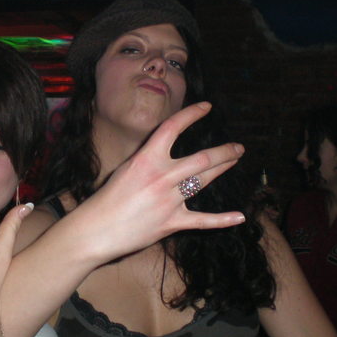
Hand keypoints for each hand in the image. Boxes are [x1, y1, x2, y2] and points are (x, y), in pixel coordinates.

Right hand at [72, 102, 245, 262]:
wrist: (97, 229)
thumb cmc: (107, 198)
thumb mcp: (126, 168)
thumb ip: (148, 159)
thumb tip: (166, 154)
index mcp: (146, 158)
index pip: (173, 127)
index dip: (192, 114)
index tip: (207, 107)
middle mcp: (162, 176)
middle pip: (202, 159)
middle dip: (224, 151)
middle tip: (237, 147)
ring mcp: (169, 200)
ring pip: (204, 181)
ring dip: (223, 168)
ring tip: (235, 160)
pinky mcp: (172, 223)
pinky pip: (203, 220)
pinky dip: (222, 220)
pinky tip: (239, 216)